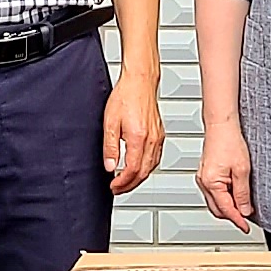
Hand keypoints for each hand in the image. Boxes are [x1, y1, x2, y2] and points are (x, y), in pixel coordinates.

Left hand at [103, 67, 165, 195]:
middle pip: (143, 173)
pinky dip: (147, 168)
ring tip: (126, 182)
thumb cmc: (125, 96)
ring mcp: (158, 138)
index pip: (132, 170)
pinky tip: (139, 167)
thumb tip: (109, 166)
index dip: (122, 183)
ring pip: (152, 167)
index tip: (113, 186)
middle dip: (130, 185)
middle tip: (118, 189)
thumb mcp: (110, 122)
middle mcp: (151, 140)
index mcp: (139, 138)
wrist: (140, 81)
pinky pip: (156, 158)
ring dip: (139, 178)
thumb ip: (110, 147)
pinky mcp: (160, 134)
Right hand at [195, 122, 256, 231]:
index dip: (238, 220)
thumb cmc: (229, 142)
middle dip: (232, 215)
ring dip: (228, 207)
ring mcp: (203, 178)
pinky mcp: (205, 174)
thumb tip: (244, 210)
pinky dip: (224, 197)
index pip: (226, 209)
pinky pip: (213, 193)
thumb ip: (242, 193)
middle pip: (217, 210)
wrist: (221, 126)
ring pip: (215, 202)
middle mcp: (203, 182)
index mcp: (211, 183)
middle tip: (247, 217)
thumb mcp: (242, 170)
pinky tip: (234, 194)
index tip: (246, 227)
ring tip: (243, 204)